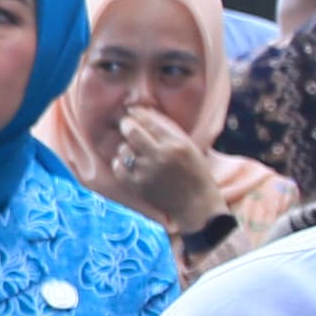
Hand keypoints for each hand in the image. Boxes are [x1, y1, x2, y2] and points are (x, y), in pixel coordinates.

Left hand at [103, 108, 223, 234]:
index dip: (137, 113)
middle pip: (132, 131)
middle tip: (126, 124)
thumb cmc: (195, 172)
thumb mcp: (189, 146)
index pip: (150, 121)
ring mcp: (148, 172)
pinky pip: (119, 168)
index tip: (132, 111)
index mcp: (176, 144)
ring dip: (125, 146)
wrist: (196, 205)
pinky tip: (127, 162)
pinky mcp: (138, 186)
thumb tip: (145, 113)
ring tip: (132, 148)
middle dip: (126, 124)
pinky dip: (120, 162)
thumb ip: (169, 130)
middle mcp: (161, 156)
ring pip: (124, 149)